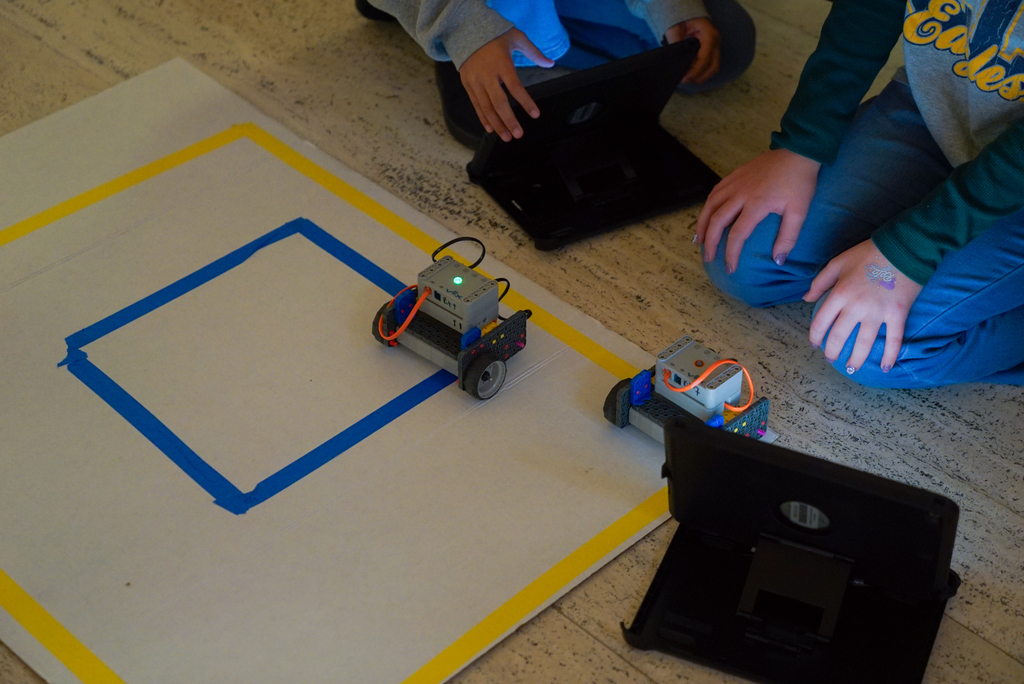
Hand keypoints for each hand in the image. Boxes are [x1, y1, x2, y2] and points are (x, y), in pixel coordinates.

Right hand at [460, 28, 554, 141]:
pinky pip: (476, 104)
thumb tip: (551, 63)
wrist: (466, 30)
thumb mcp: (517, 38)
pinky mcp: (467, 84)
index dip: (525, 102)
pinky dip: (483, 118)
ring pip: (486, 107)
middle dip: (509, 120)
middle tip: (518, 134)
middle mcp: (487, 74)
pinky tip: (491, 129)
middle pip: (499, 102)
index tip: (535, 114)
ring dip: (497, 124)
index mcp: (501, 63)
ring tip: (506, 137)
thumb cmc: (495, 36)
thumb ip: (534, 52)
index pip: (515, 87)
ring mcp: (475, 80)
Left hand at [664, 17, 719, 83]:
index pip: (706, 55)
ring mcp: (715, 47)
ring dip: (701, 77)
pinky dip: (702, 74)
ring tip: (687, 80)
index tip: (685, 77)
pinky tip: (691, 76)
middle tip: (685, 80)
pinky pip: (710, 66)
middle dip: (699, 76)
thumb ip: (675, 41)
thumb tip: (676, 59)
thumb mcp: (675, 28)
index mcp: (709, 33)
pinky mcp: (712, 52)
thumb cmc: (681, 20)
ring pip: (713, 68)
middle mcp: (715, 41)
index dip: (696, 69)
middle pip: (713, 65)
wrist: (686, 18)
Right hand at [695, 148, 820, 273]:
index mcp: (756, 205)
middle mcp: (739, 194)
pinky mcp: (734, 175)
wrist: (798, 151)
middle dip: (709, 242)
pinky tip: (707, 215)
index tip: (730, 268)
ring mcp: (734, 183)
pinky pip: (714, 192)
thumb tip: (777, 261)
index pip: (737, 235)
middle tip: (708, 258)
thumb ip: (788, 237)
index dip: (731, 254)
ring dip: (702, 225)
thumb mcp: (800, 212)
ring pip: (709, 205)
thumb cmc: (800, 182)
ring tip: (698, 240)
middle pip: (715, 221)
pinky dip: (707, 206)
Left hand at [804, 239, 922, 373]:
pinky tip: (886, 367)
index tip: (814, 344)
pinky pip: (894, 340)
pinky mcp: (898, 314)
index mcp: (840, 293)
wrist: (904, 247)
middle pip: (839, 336)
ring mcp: (878, 312)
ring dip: (856, 360)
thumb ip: (820, 282)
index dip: (815, 336)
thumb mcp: (838, 263)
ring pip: (864, 343)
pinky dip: (890, 355)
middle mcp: (856, 307)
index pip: (821, 322)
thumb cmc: (868, 253)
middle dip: (832, 351)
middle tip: (831, 358)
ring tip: (851, 369)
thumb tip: (805, 299)